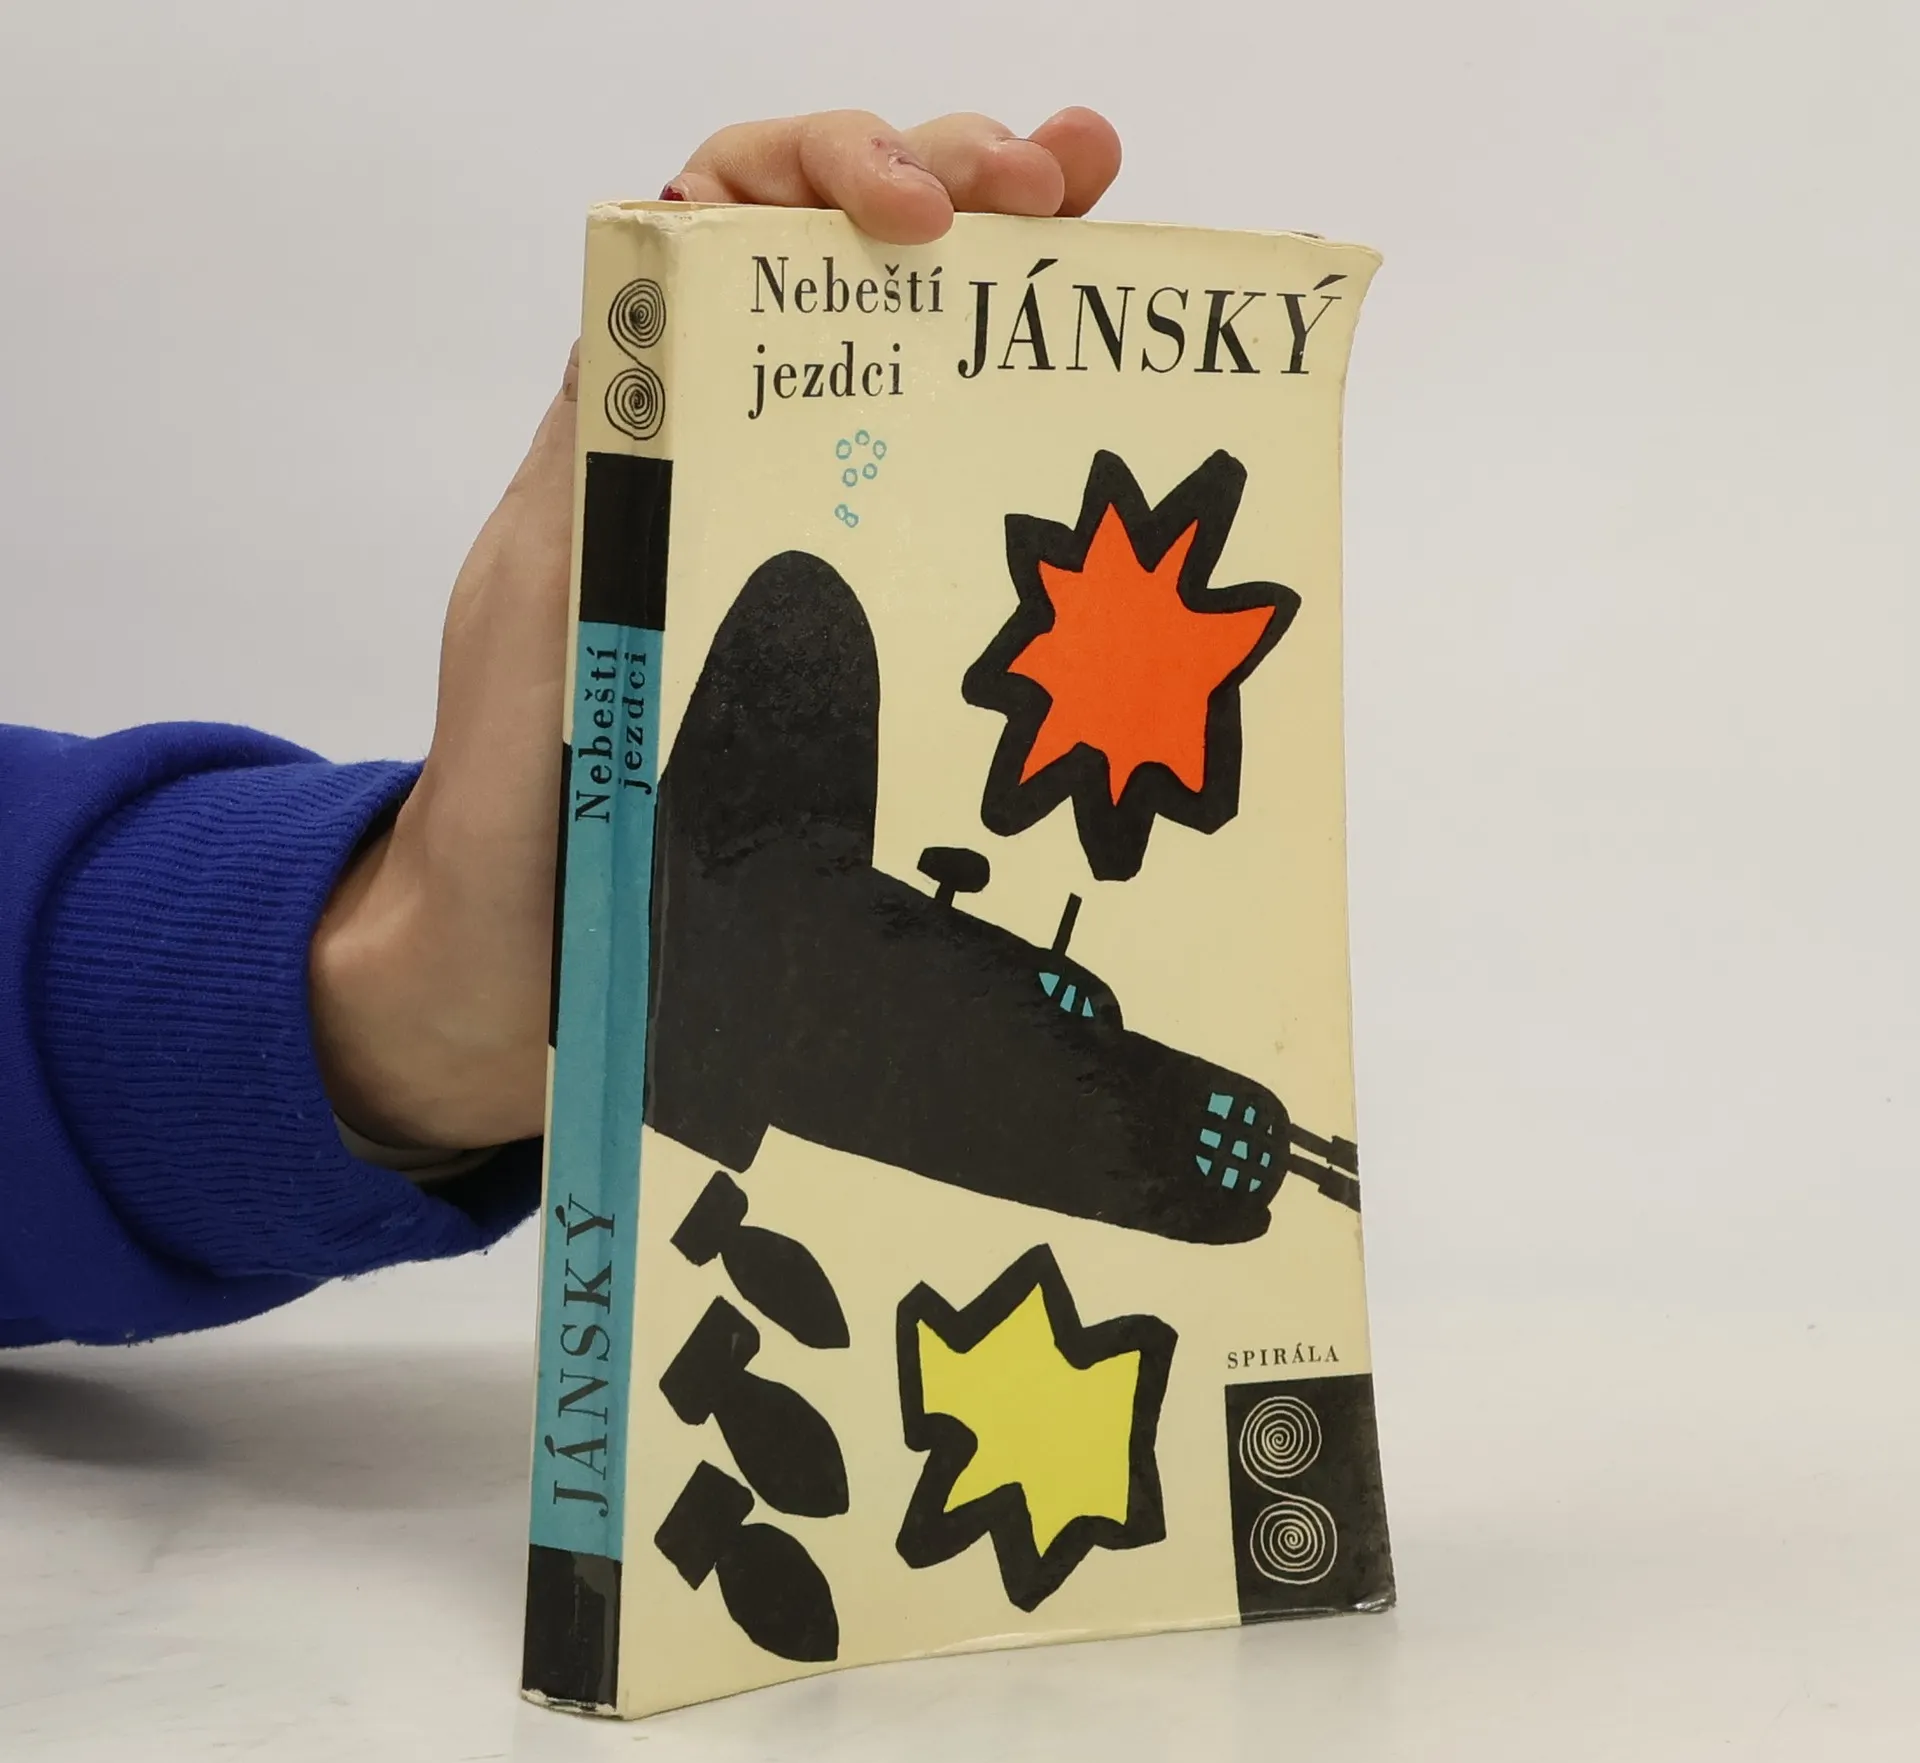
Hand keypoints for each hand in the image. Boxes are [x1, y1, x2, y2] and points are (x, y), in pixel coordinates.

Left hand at [310, 108, 1122, 1148]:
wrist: (529, 947)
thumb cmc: (515, 787)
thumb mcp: (538, 600)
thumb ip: (596, 468)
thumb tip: (661, 309)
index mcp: (638, 424)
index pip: (722, 220)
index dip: (815, 171)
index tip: (911, 211)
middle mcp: (731, 459)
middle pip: (843, 263)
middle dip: (954, 179)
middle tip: (1062, 186)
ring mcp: (805, 538)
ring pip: (912, 364)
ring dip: (1010, 278)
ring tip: (1104, 220)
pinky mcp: (859, 632)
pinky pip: (943, 515)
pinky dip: (1022, 447)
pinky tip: (1098, 422)